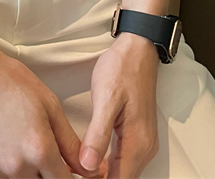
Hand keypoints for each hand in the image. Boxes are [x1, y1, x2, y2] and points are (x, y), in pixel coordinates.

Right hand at [0, 39, 108, 178]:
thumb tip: (88, 170)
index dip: (72, 177)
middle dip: (48, 173)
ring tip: (22, 142)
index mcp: (39, 150)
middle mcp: (17, 168)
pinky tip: (4, 144)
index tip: (73, 169)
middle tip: (44, 149)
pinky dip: (7, 170)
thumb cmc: (10, 81)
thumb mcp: (49, 104)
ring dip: (28, 173)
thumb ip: (70, 142)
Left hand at [78, 33, 159, 178]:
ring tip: (75, 168)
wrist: (138, 49)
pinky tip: (89, 156)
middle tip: (69, 172)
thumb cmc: (122, 68)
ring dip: (101, 173)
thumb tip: (86, 166)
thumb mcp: (106, 98)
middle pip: (120, 178)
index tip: (73, 178)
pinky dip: (107, 164)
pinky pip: (123, 159)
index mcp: (137, 142)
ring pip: (122, 171)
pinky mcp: (138, 134)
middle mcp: (144, 147)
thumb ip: (98, 134)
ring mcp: (143, 141)